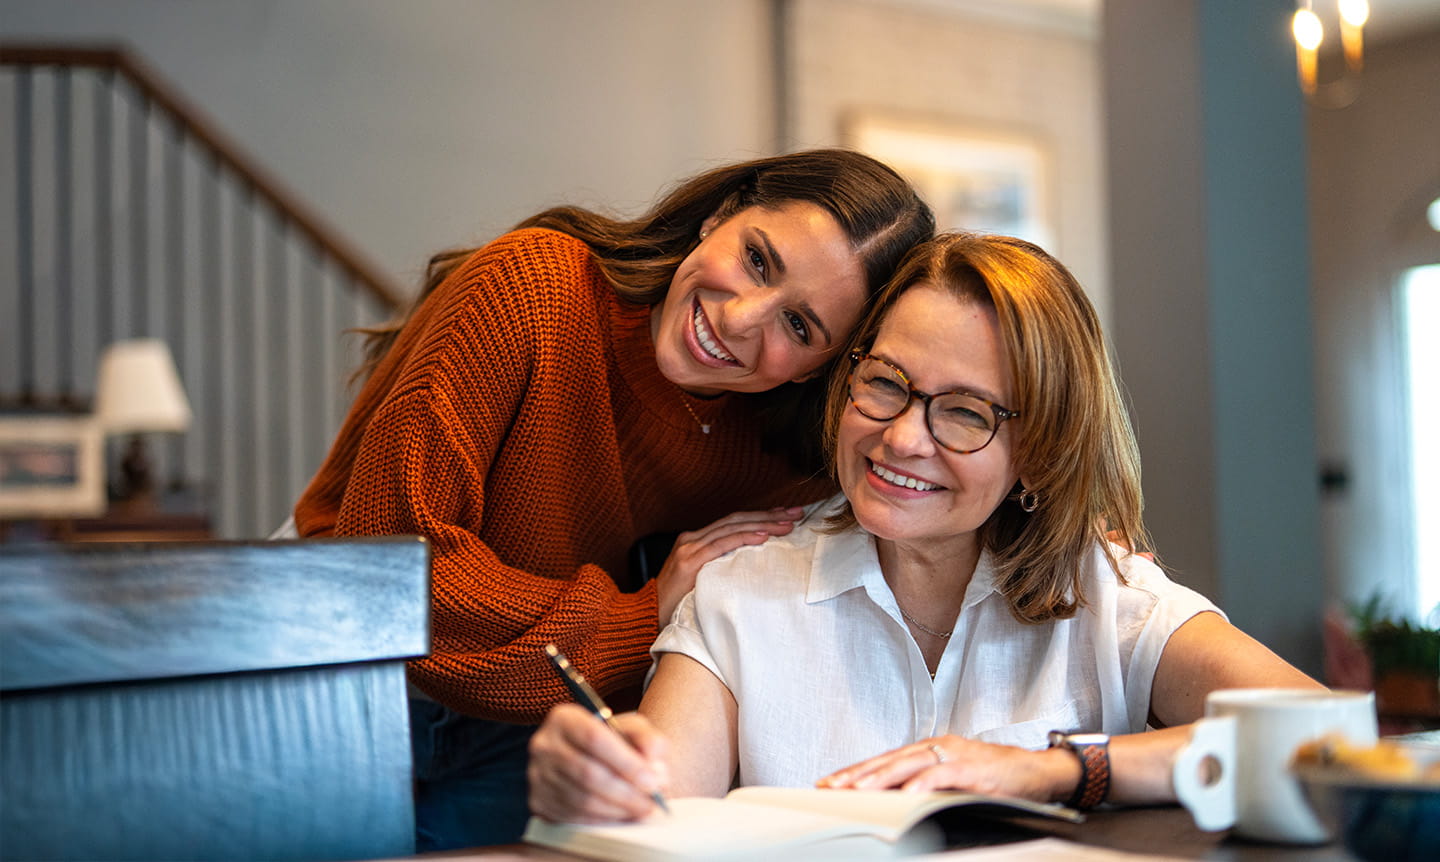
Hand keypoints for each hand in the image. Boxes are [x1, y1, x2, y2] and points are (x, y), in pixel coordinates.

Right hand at [527, 704, 670, 823]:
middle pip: (587, 773)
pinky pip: (573, 816)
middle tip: (651, 801)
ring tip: (641, 809)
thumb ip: (648, 738)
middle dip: (625, 791)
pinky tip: (621, 816)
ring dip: (617, 809)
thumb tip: (653, 759)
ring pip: (581, 799)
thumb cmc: (612, 741)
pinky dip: (602, 819)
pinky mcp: (539, 801)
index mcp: (564, 718)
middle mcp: (545, 744)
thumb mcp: (631, 728)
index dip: (625, 762)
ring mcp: (538, 775)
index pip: (594, 739)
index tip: (651, 779)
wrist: (588, 757)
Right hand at [655, 506, 803, 625]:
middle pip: (737, 520)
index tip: (785, 517)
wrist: (643, 617)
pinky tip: (762, 536)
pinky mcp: (689, 562)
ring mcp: (689, 548)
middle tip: (795, 513)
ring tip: (786, 524)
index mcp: (694, 541)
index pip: (733, 523)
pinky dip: (743, 538)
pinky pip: (721, 545)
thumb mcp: (698, 581)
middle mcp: (692, 539)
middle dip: (768, 515)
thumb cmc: (674, 604)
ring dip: (762, 524)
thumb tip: (748, 570)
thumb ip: (717, 569)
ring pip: (732, 528)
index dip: (760, 517)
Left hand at [816, 735, 1075, 803]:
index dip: (855, 771)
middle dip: (856, 775)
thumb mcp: (953, 778)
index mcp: (928, 750)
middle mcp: (936, 747)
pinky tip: (907, 795)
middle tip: (830, 787)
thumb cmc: (995, 777)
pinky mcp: (973, 768)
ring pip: (909, 764)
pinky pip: (943, 775)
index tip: (828, 783)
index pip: (884, 760)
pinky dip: (923, 784)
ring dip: (880, 778)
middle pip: (888, 760)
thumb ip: (925, 784)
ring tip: (857, 790)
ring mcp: (954, 755)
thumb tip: (894, 801)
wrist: (1038, 771)